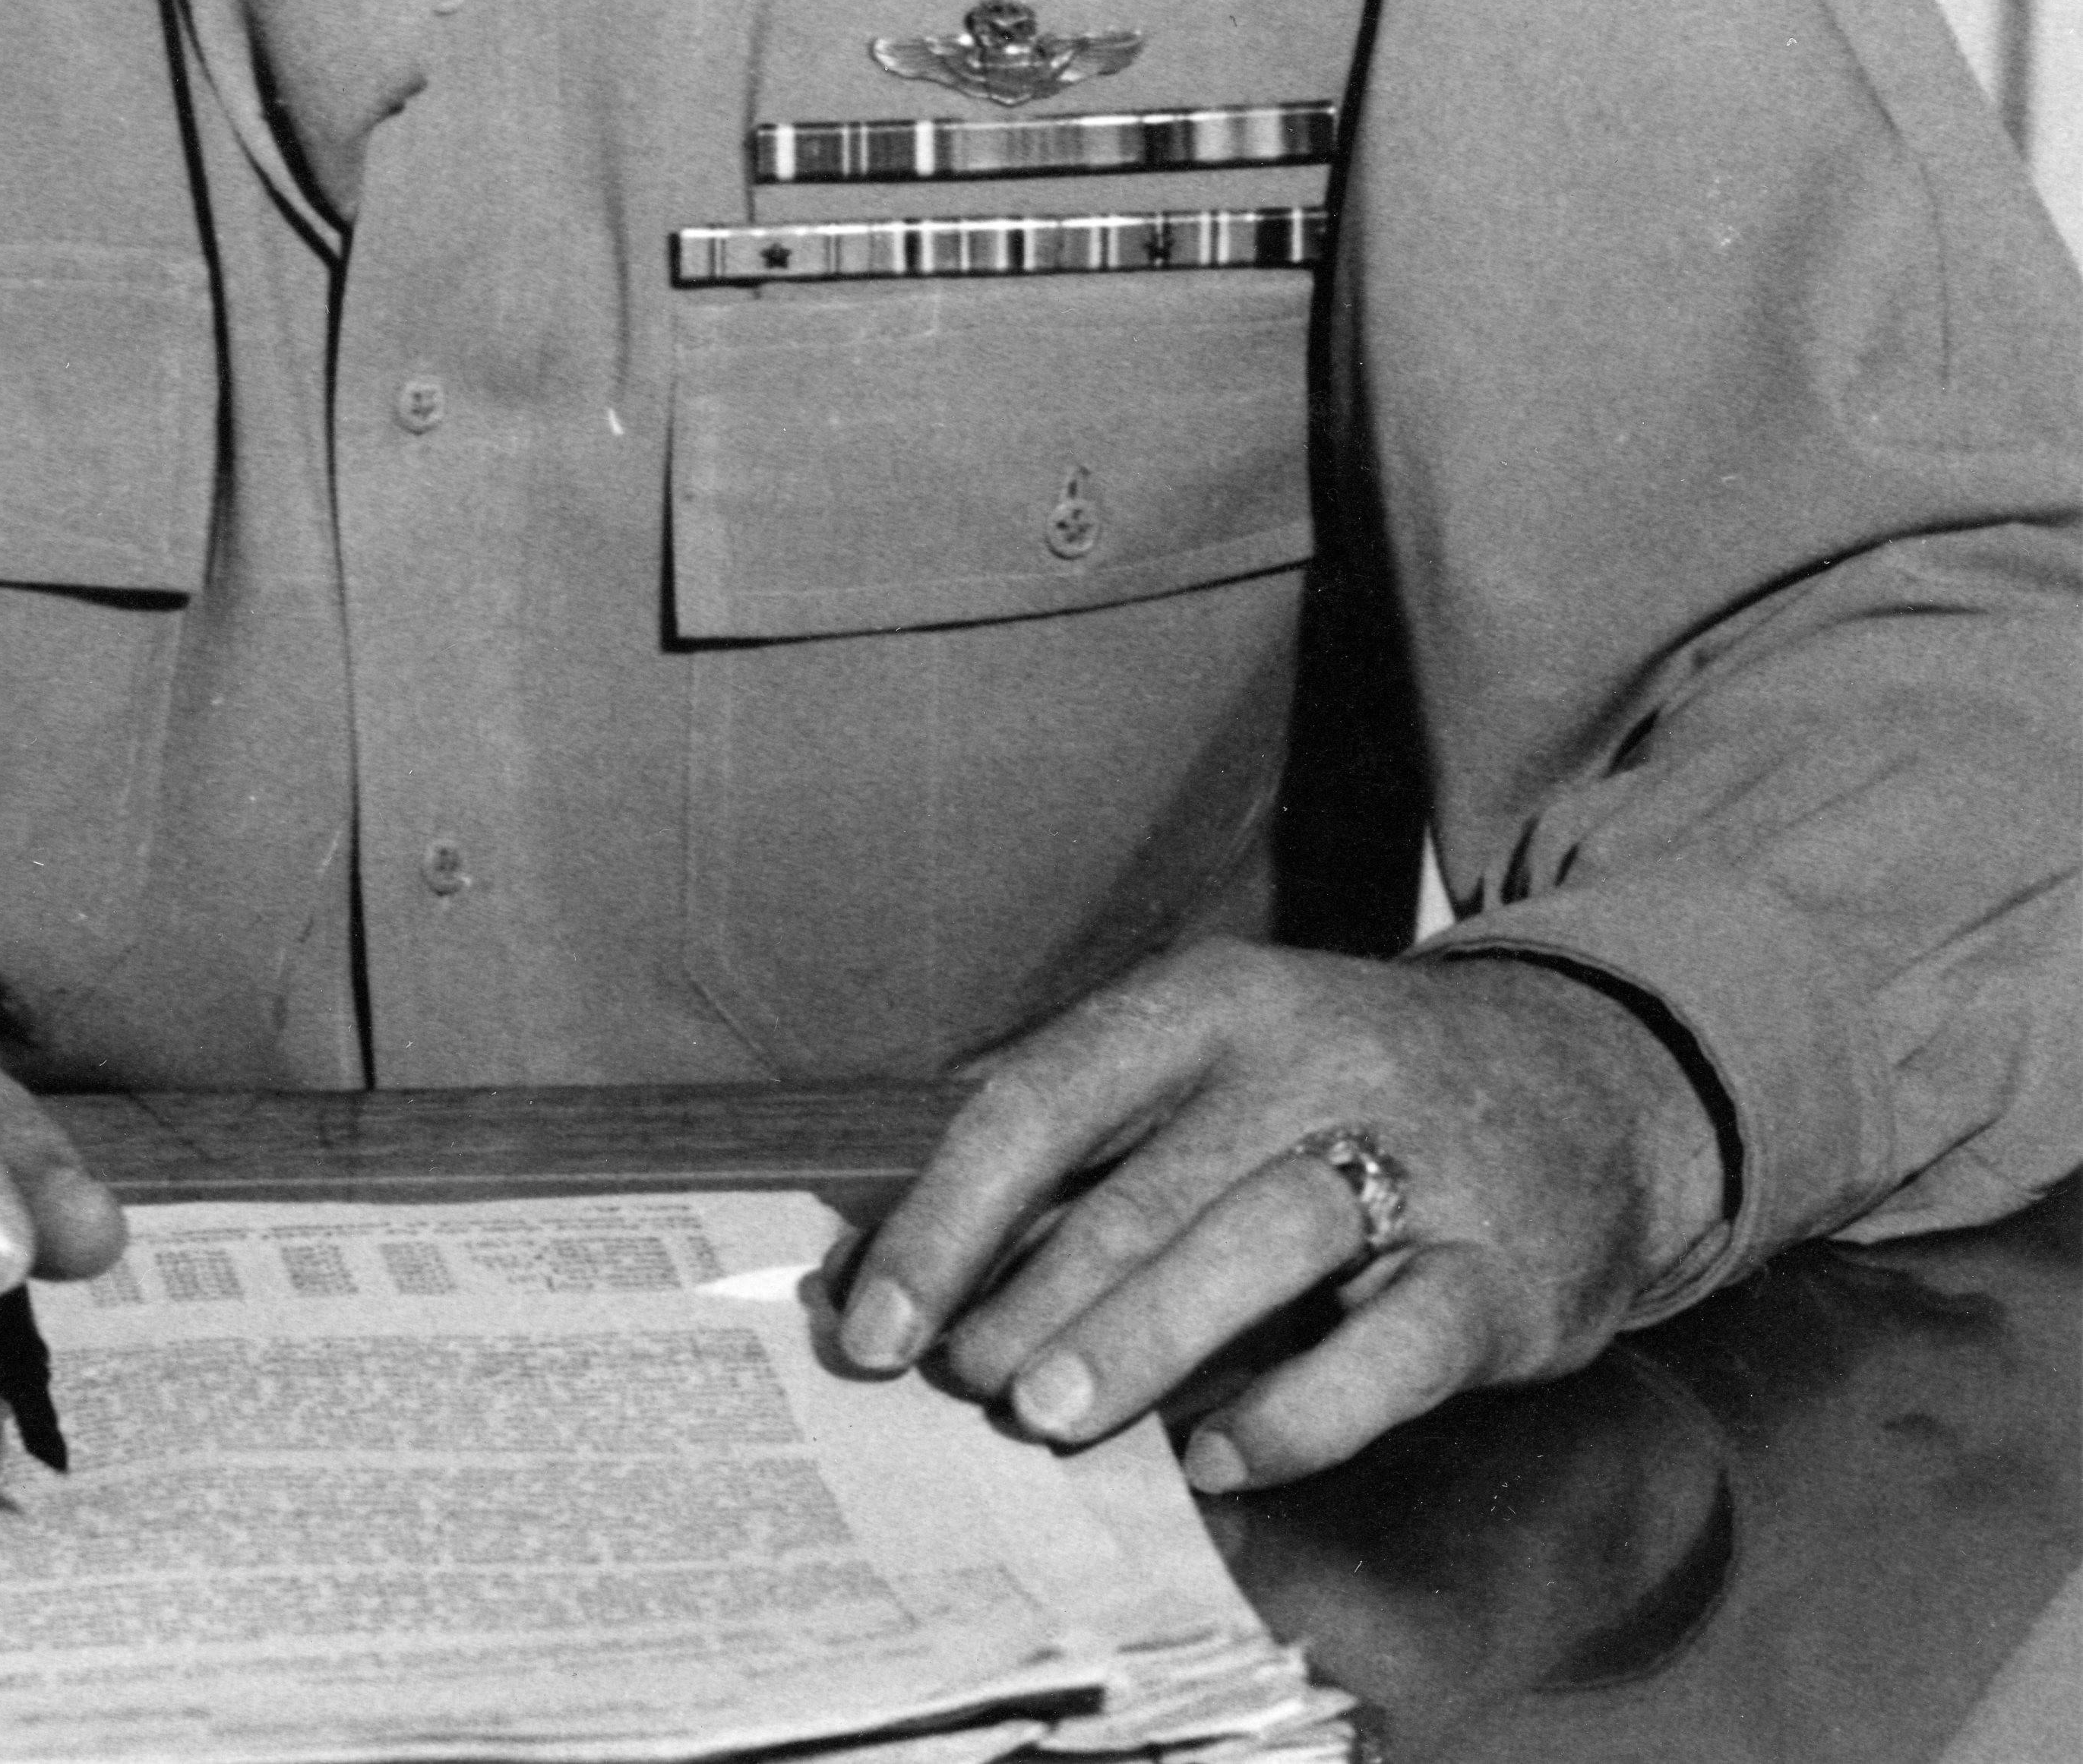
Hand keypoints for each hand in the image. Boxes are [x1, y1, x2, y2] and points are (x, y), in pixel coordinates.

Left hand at [837, 942, 1724, 1492]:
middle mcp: (1310, 1062)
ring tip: (1049, 1415)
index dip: (949, 1217)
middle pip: (1142, 1184)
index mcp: (1212, 1003)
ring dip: (1141, 1338)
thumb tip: (917, 1260)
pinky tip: (1221, 1460)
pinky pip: (1391, 1351)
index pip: (1043, 1100)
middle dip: (1033, 1293)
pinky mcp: (1500, 1274)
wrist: (1584, 1085)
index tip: (878, 1322)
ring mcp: (1417, 1164)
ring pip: (1259, 1243)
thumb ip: (1087, 1146)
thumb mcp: (1219, 1062)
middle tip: (964, 1385)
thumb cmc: (1344, 1089)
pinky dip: (1299, 1414)